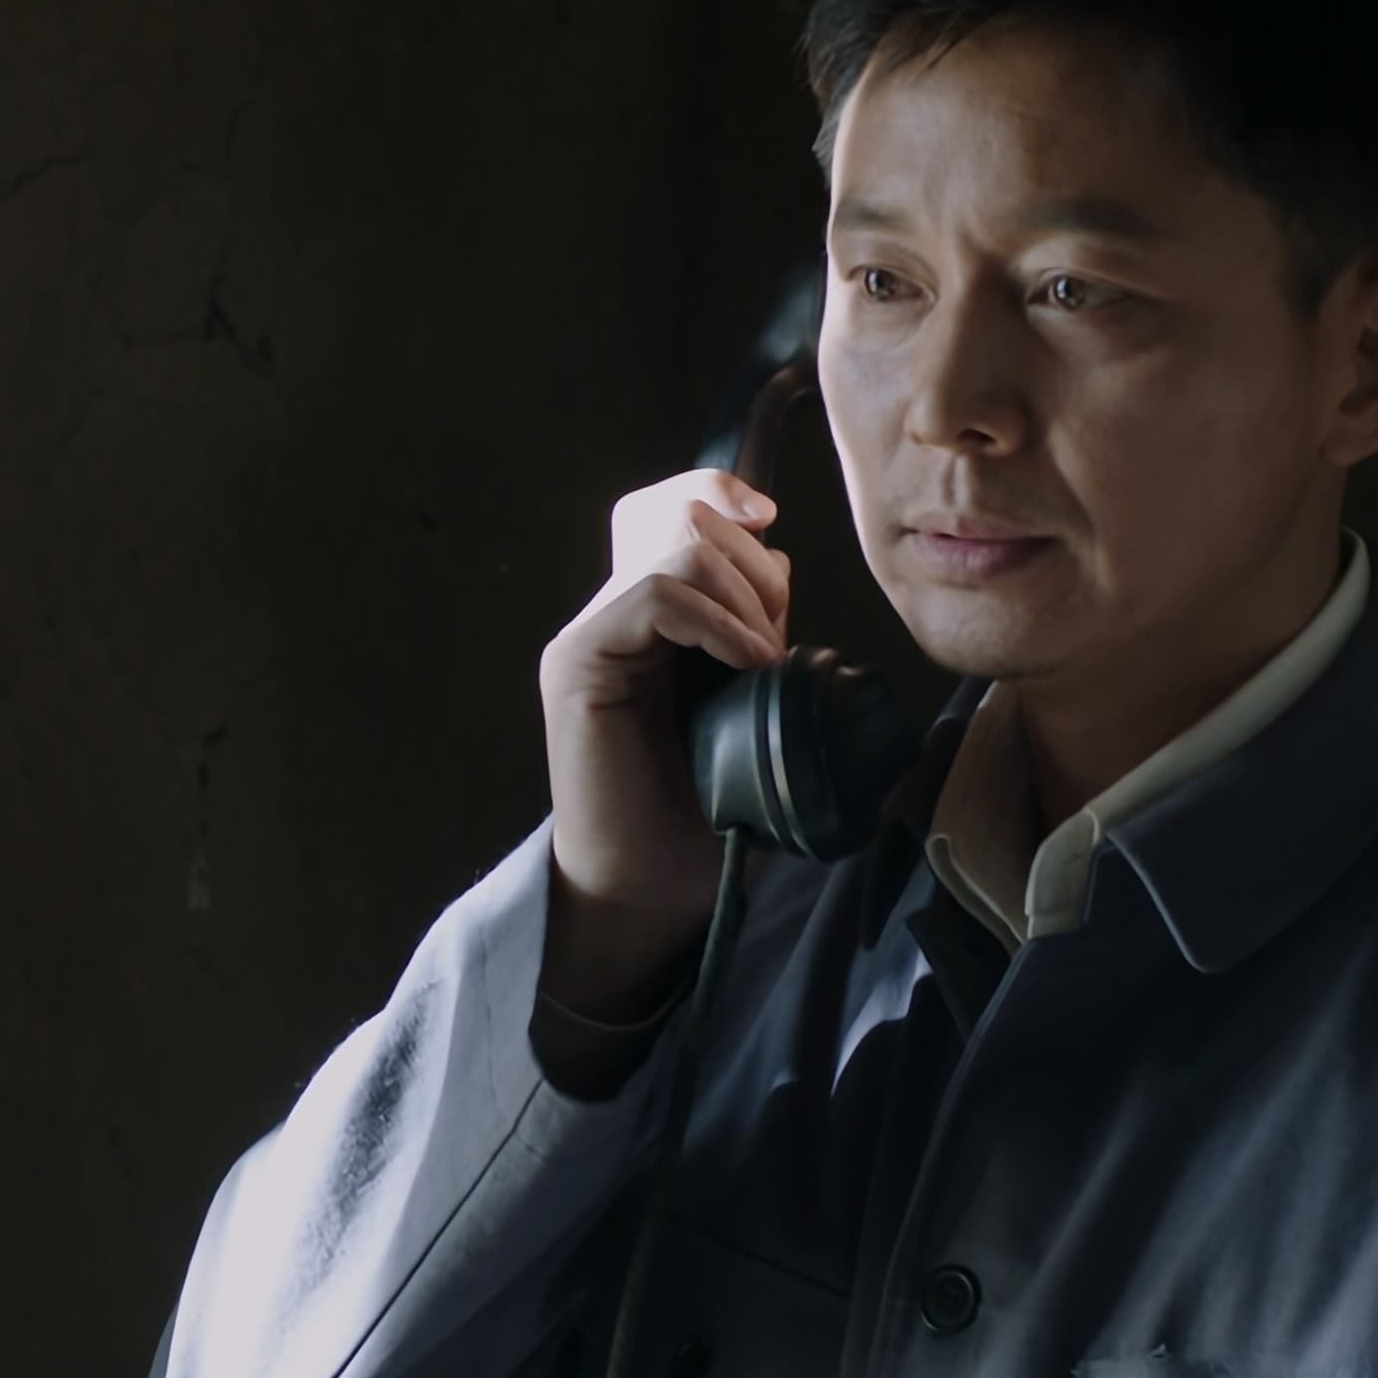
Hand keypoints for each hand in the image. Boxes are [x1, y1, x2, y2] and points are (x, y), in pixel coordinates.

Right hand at [535, 469, 789, 1022]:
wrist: (651, 886)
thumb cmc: (705, 814)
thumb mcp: (756, 711)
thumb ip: (765, 645)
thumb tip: (798, 584)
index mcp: (654, 615)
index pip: (674, 506)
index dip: (721, 491)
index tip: (770, 518)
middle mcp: (616, 612)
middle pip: (687, 515)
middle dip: (756, 567)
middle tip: (773, 644)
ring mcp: (594, 633)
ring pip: (680, 549)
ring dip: (744, 601)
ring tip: (761, 665)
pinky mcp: (578, 661)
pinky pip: (654, 595)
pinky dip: (715, 622)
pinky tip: (745, 667)